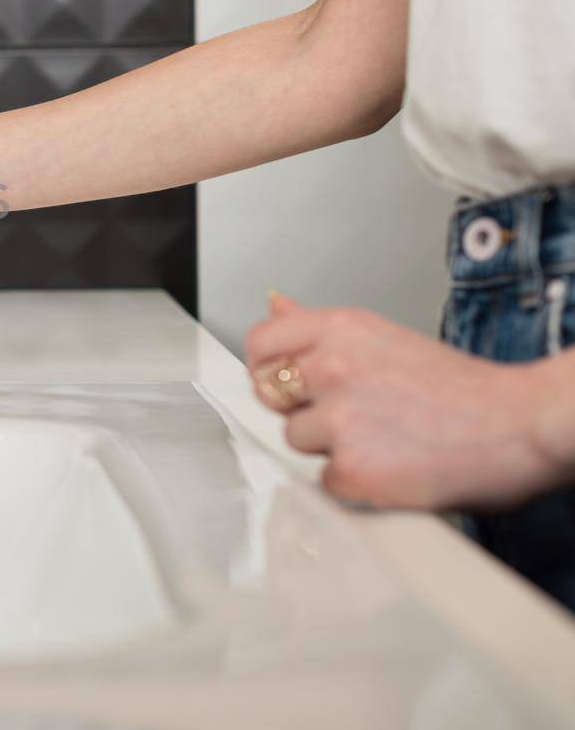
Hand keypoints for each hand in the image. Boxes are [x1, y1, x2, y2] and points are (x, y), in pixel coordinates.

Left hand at [245, 293, 569, 510]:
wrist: (524, 425)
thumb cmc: (466, 389)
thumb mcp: (386, 338)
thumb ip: (321, 329)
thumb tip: (276, 304)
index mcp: (341, 329)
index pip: (261, 343)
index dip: (266, 367)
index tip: (280, 381)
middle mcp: (332, 367)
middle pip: (273, 395)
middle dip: (304, 407)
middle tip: (356, 413)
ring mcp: (338, 419)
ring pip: (297, 440)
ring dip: (330, 447)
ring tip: (384, 440)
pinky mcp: (351, 469)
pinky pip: (324, 481)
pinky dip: (353, 483)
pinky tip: (392, 468)